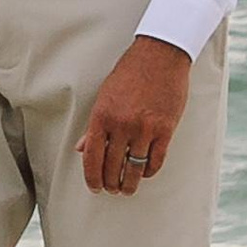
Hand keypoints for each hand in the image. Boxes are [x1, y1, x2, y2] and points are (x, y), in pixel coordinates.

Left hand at [79, 34, 191, 192]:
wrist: (160, 56)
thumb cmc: (129, 74)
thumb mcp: (104, 97)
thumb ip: (94, 126)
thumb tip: (81, 149)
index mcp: (101, 117)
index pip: (91, 157)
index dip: (92, 177)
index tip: (94, 188)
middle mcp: (121, 125)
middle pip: (112, 167)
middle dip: (110, 184)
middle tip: (112, 190)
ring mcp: (144, 129)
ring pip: (134, 168)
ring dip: (129, 183)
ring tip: (127, 189)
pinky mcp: (165, 129)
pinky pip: (155, 160)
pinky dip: (148, 171)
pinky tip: (144, 173)